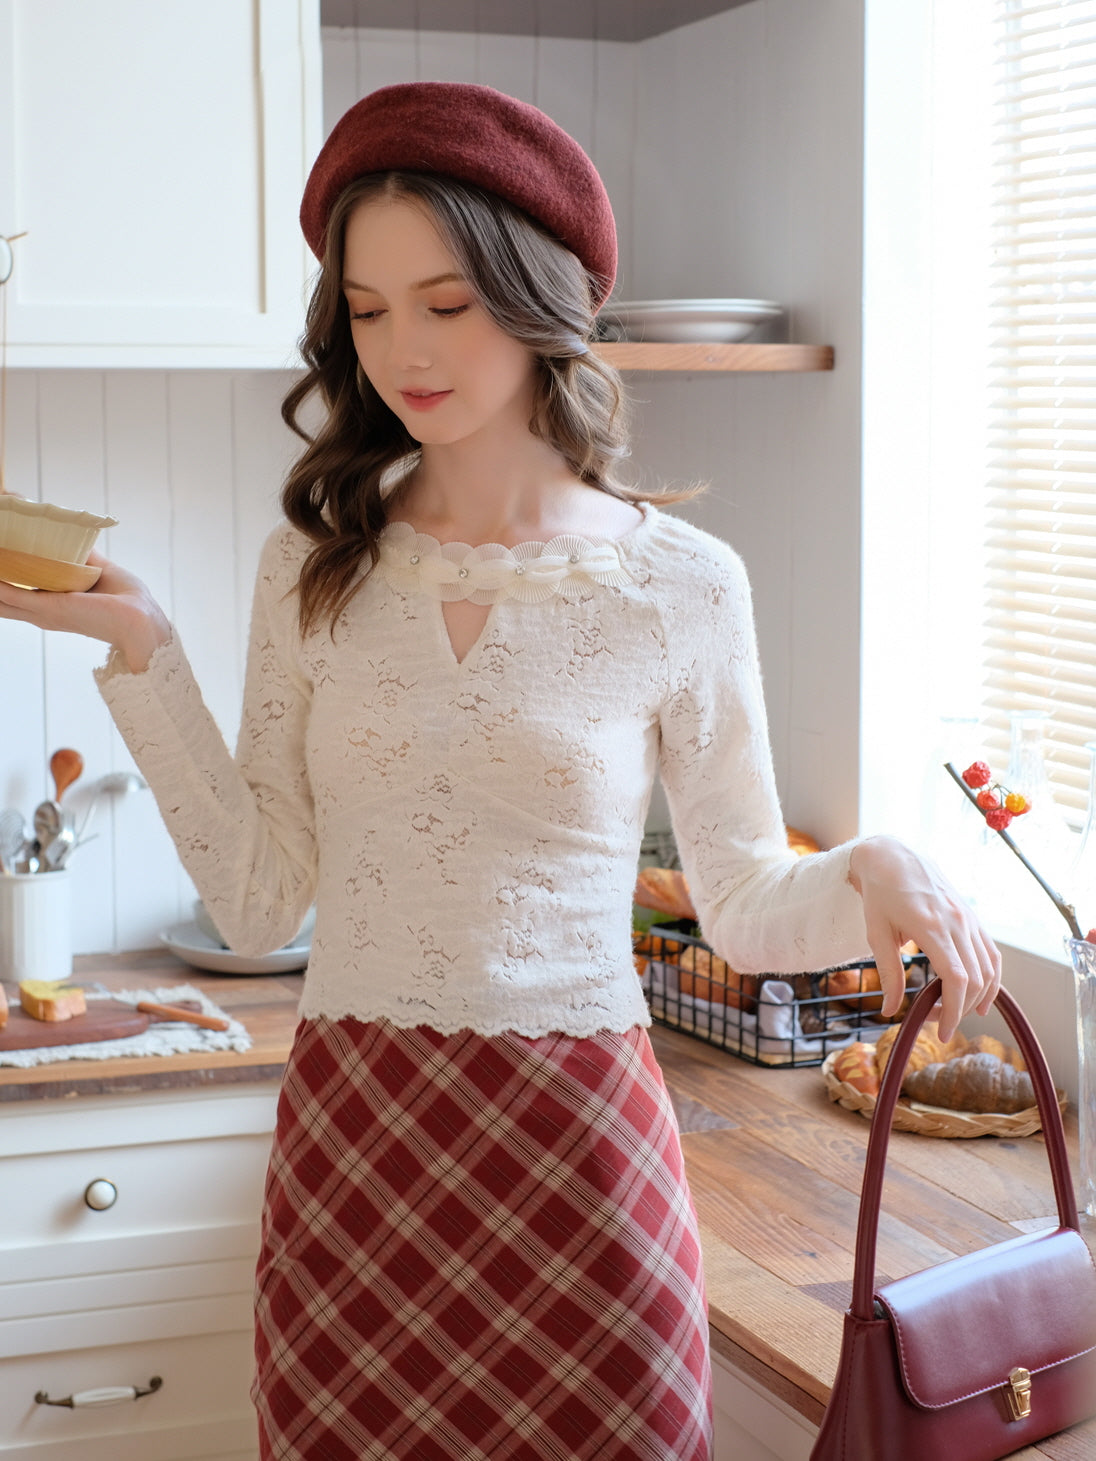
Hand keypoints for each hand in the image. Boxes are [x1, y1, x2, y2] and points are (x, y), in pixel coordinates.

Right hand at [0, 551, 170, 672]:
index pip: (14, 591)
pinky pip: (10, 594)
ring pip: (0, 595)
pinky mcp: (48, 608)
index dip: (3, 573)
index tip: (1, 549)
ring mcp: (42, 611)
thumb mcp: (96, 571)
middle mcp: (41, 610)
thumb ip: (78, 554)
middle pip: (2, 595)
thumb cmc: (124, 600)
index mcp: (50, 604)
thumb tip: (69, 533)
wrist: (139, 619)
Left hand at [847, 835, 1000, 1043]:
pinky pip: (991, 953)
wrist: (892, 857)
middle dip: (961, 1010)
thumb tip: (890, 1010)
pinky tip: (981, 994)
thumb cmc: (880, 894)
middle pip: (976, 979)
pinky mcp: (972, 917)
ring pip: (989, 969)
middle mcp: (957, 923)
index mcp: (932, 927)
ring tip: (958, 1013)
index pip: (957, 980)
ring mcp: (969, 919)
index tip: (942, 1033)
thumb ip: (888, 973)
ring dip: (979, 997)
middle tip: (938, 1023)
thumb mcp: (876, 933)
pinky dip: (991, 977)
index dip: (954, 1011)